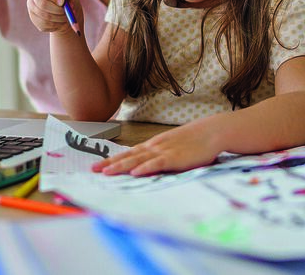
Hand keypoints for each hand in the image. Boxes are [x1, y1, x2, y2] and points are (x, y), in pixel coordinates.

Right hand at [27, 0, 83, 35]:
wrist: (66, 10)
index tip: (63, 1)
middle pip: (43, 4)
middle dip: (58, 10)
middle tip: (67, 11)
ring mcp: (32, 8)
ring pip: (45, 16)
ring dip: (59, 18)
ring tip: (67, 15)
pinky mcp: (35, 20)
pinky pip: (45, 24)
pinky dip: (56, 24)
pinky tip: (61, 20)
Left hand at [91, 117, 220, 175]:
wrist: (211, 131)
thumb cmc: (193, 141)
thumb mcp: (172, 147)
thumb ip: (159, 156)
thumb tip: (145, 166)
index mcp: (153, 145)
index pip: (128, 153)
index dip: (112, 159)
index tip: (97, 165)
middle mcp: (154, 147)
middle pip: (128, 156)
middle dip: (110, 163)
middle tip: (92, 170)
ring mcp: (164, 151)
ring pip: (138, 160)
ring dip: (121, 166)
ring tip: (106, 172)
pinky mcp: (175, 157)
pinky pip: (157, 163)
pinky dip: (145, 168)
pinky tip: (135, 172)